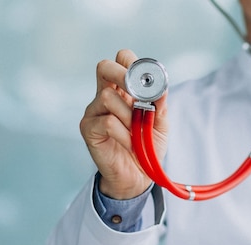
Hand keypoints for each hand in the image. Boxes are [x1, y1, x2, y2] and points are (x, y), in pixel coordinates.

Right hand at [79, 49, 168, 198]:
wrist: (137, 177)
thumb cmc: (147, 148)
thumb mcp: (160, 125)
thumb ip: (160, 105)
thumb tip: (162, 86)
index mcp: (123, 91)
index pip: (121, 60)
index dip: (133, 63)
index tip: (149, 80)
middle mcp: (104, 96)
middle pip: (104, 67)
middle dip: (123, 75)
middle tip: (138, 94)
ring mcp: (94, 112)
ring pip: (107, 97)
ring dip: (129, 115)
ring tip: (137, 132)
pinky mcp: (88, 129)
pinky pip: (107, 122)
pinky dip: (124, 134)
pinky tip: (129, 144)